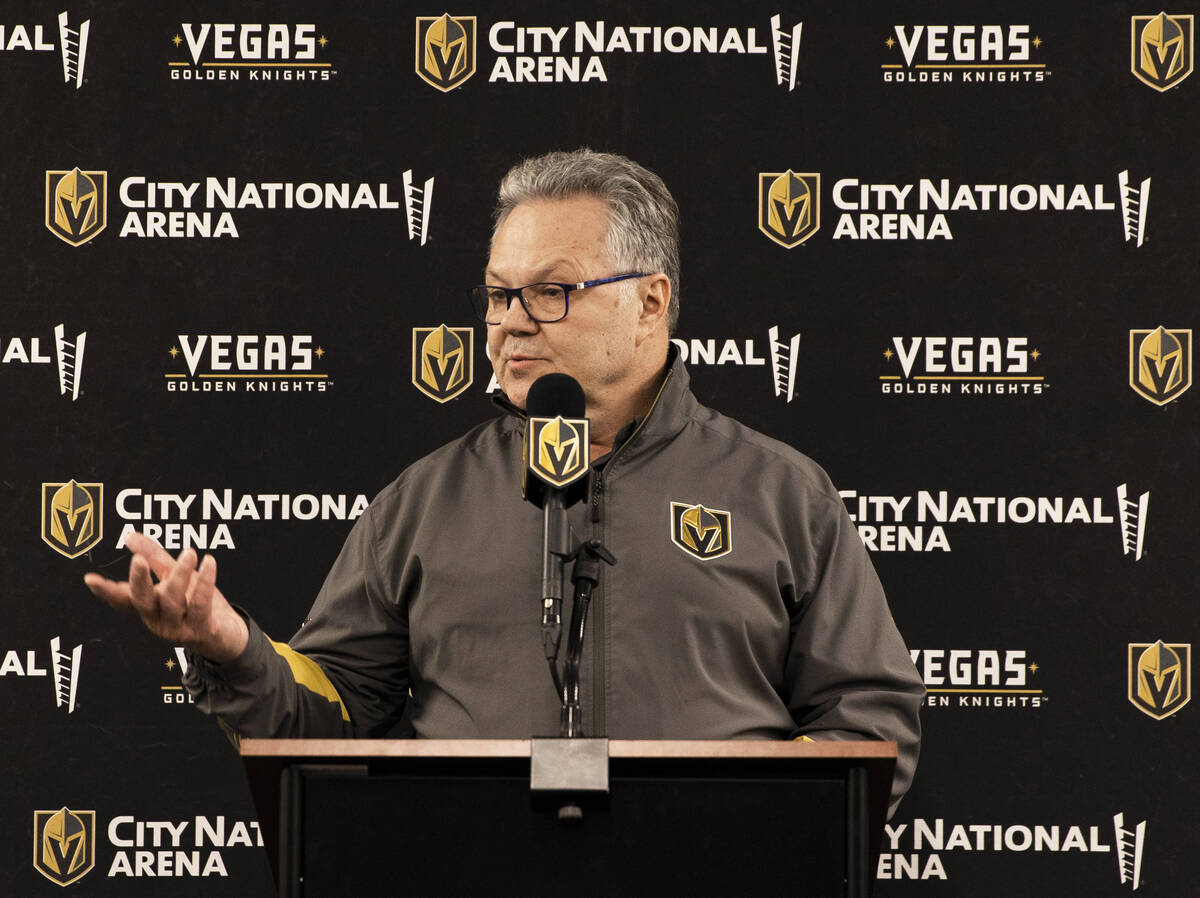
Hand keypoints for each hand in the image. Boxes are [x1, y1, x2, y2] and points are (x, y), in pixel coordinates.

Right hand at [84, 531, 248, 662]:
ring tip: (190, 553)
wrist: (227, 637)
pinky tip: (209, 564)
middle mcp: (158, 619)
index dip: (106, 590)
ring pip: (173, 601)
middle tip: (137, 560)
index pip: (123, 598)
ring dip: (180, 575)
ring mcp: (178, 628)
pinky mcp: (201, 630)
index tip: (90, 579)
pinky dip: (205, 584)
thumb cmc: (196, 606)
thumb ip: (155, 559)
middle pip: (143, 601)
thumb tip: (130, 536)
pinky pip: (200, 605)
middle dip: (139, 581)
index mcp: (149, 607)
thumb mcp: (175, 579)